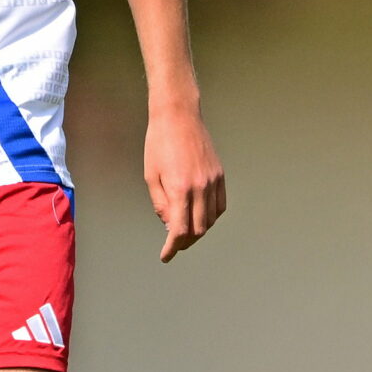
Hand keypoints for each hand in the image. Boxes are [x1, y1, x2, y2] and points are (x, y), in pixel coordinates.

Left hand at [146, 107, 225, 261]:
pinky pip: (220, 205)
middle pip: (198, 229)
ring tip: (185, 231)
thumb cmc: (159, 143)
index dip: (172, 247)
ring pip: (211, 220)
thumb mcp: (151, 175)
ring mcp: (213, 181)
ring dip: (198, 230)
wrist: (178, 116)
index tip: (166, 256)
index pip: (180, 230)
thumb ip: (160, 204)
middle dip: (185, 242)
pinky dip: (211, 217)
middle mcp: (200, 187)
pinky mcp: (220, 175)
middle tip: (173, 245)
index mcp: (179, 188)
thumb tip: (170, 225)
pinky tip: (200, 216)